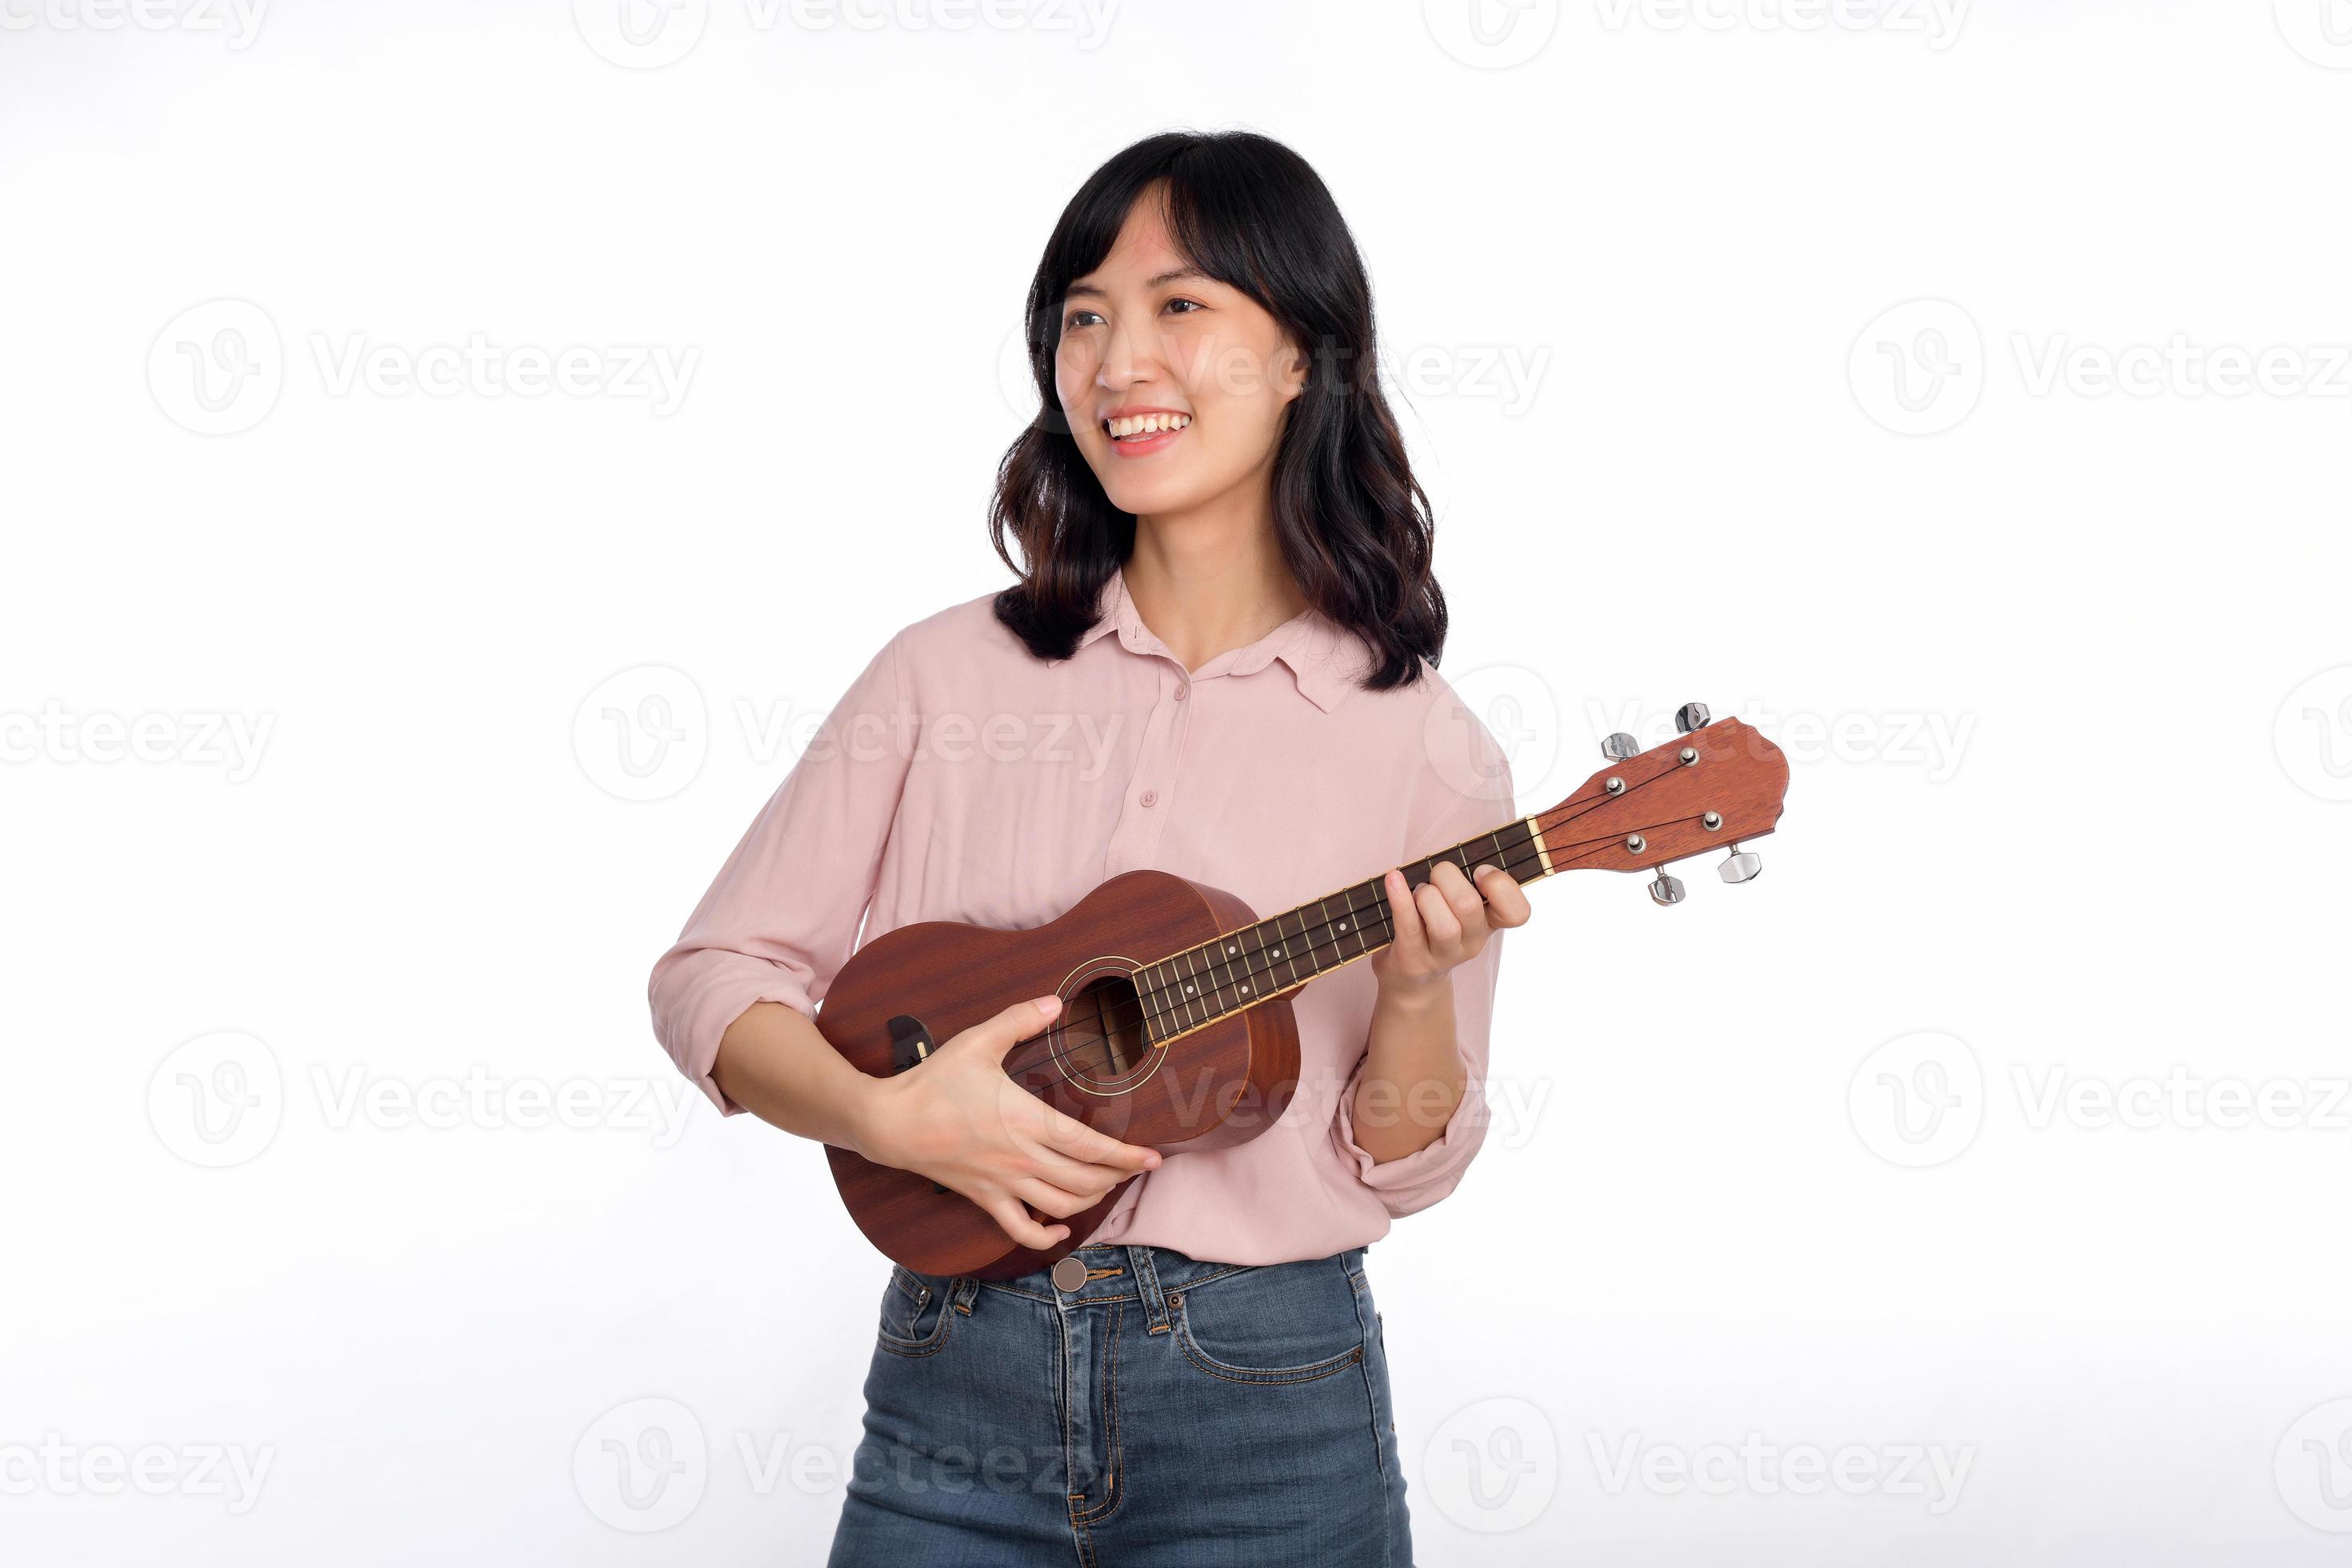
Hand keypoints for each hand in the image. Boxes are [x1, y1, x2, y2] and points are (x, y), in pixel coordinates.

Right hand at [850, 994, 1161, 1251]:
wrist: (891, 1122)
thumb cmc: (934, 1081)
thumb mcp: (977, 1041)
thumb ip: (1019, 1019)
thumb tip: (1054, 1000)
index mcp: (1027, 1121)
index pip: (1091, 1146)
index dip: (1128, 1156)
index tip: (1153, 1157)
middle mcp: (1022, 1158)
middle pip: (1085, 1181)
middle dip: (1118, 1177)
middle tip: (1136, 1167)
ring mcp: (1004, 1183)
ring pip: (1062, 1206)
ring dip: (1091, 1201)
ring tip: (1105, 1186)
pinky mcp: (985, 1198)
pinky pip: (1021, 1230)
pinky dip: (1046, 1236)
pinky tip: (1060, 1229)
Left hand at [1369, 860, 1530, 999]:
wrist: (1411, 979)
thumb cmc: (1434, 925)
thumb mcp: (1459, 906)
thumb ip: (1467, 881)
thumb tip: (1461, 854)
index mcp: (1490, 924)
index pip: (1518, 914)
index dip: (1501, 887)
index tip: (1480, 872)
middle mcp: (1472, 943)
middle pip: (1469, 906)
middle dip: (1447, 877)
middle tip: (1435, 877)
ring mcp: (1443, 956)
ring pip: (1444, 925)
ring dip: (1426, 895)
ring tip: (1418, 892)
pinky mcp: (1413, 959)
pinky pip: (1409, 926)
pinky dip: (1399, 898)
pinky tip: (1393, 879)